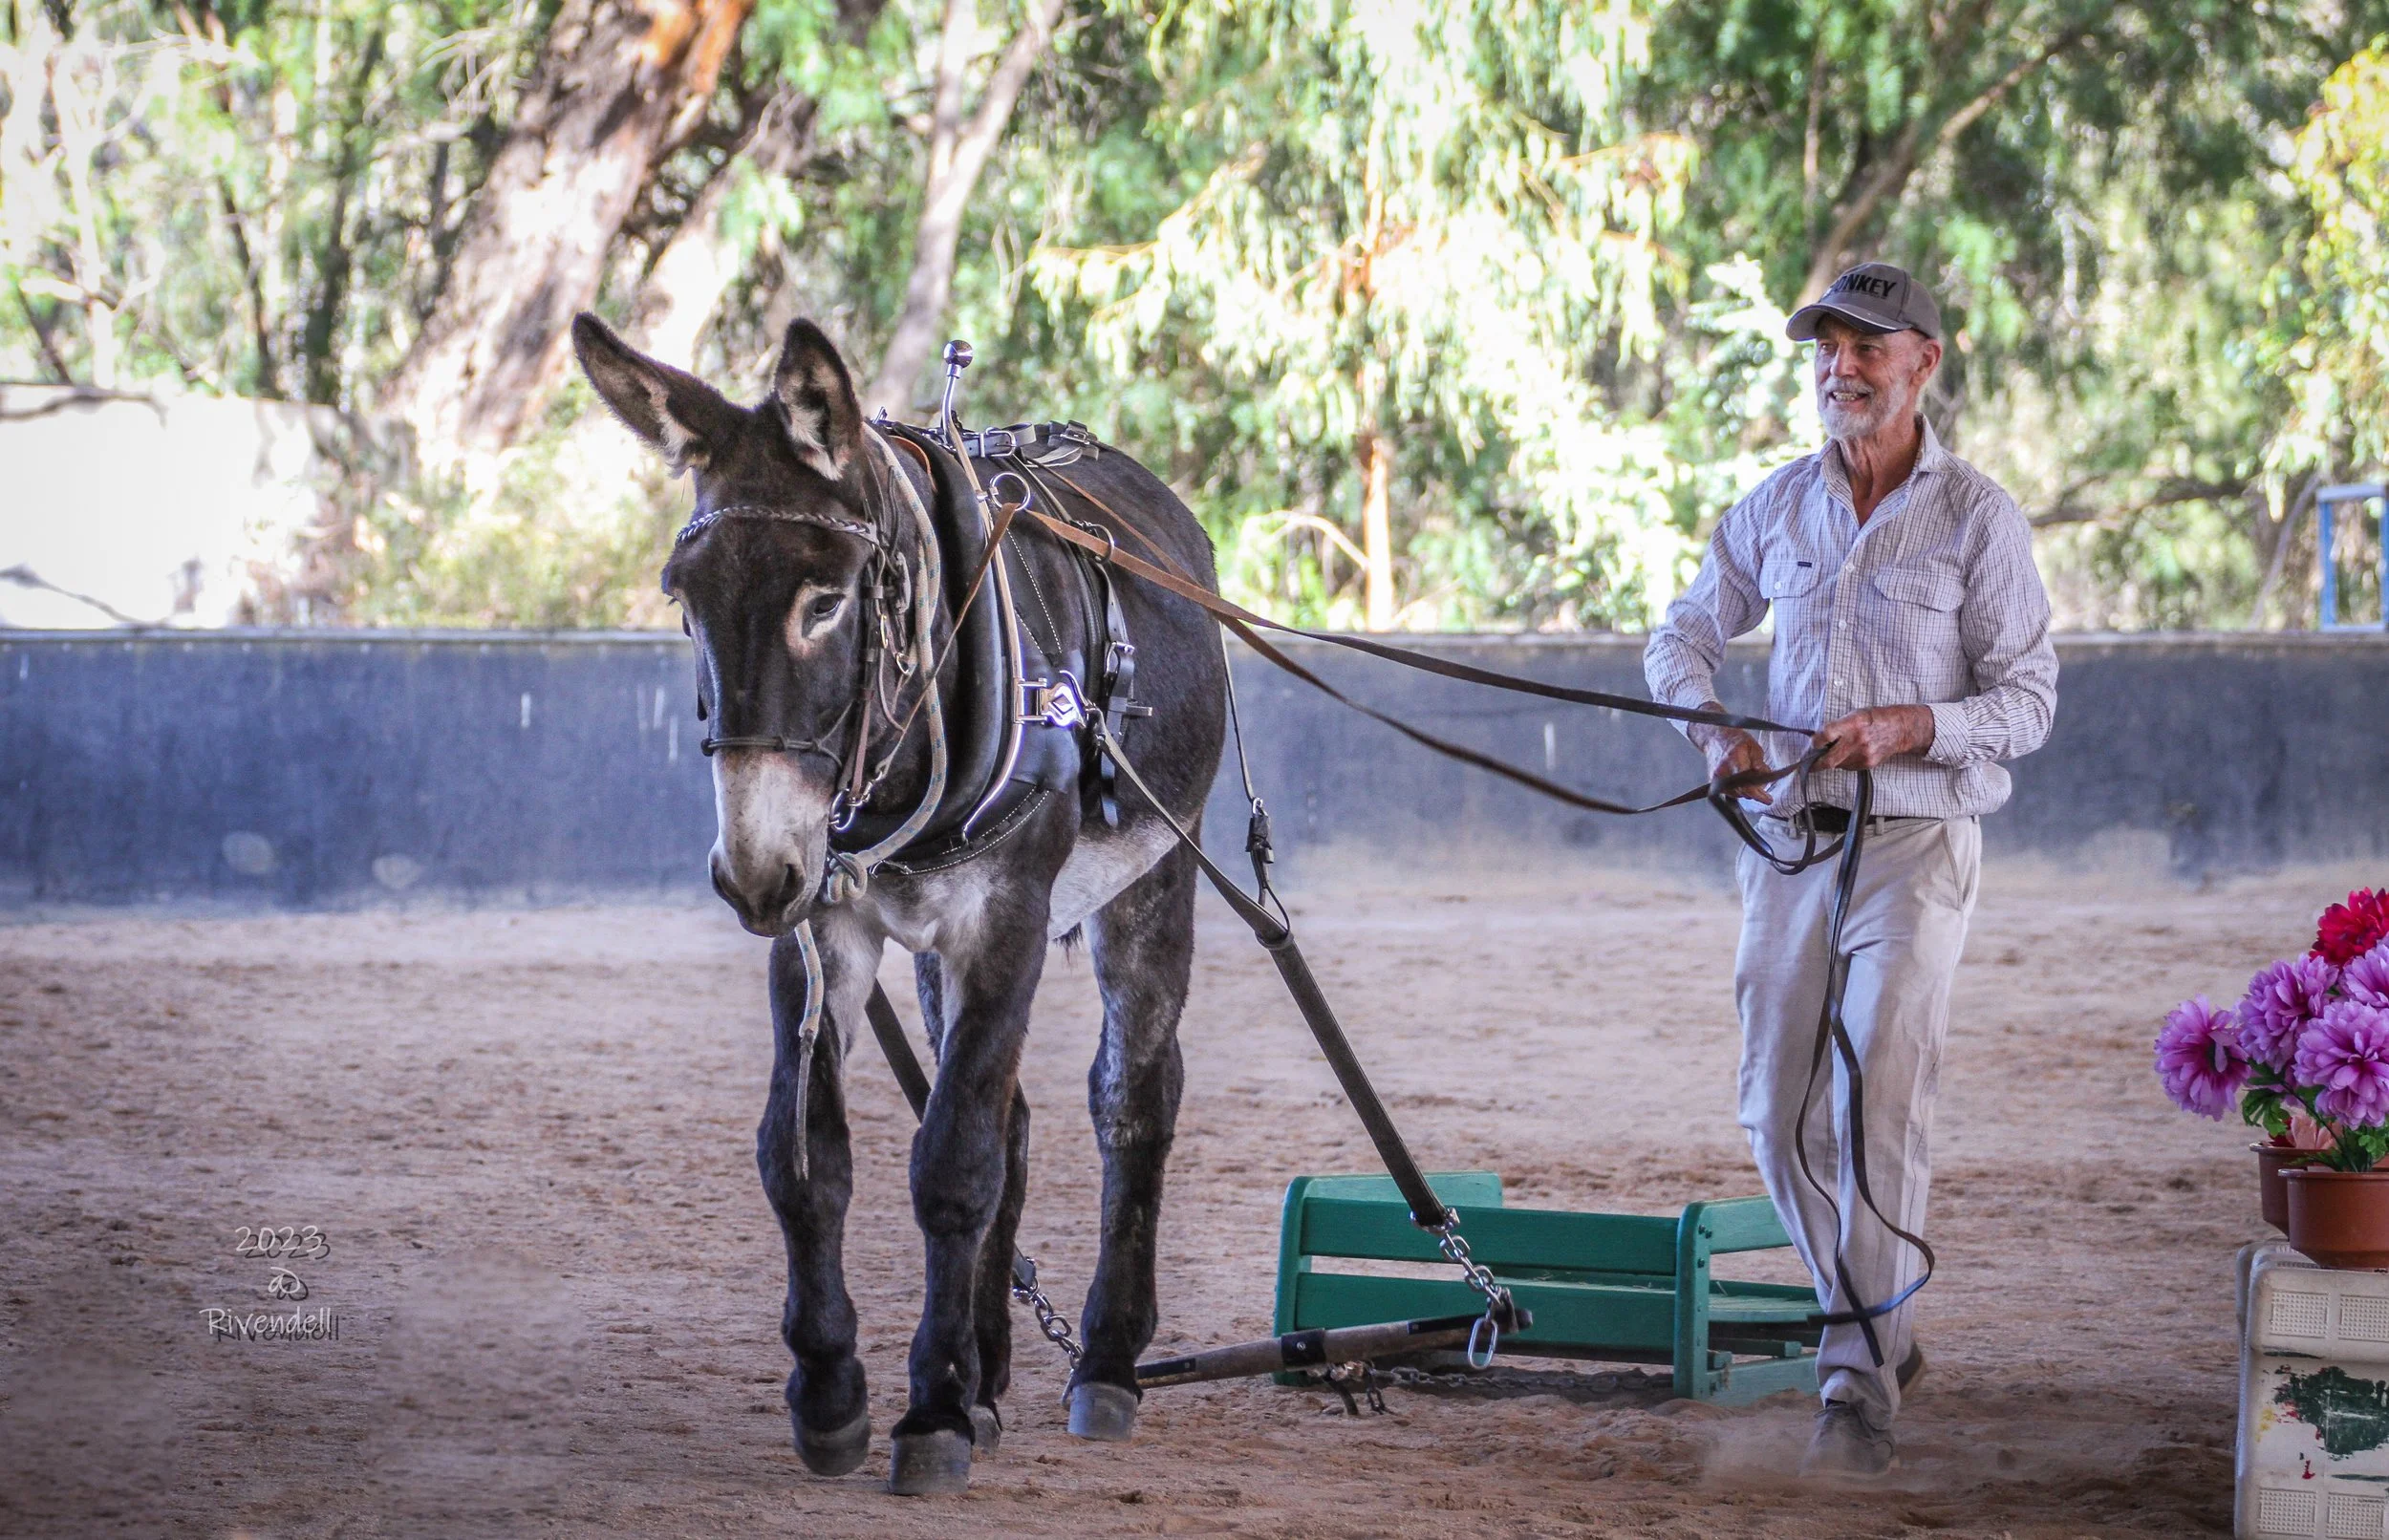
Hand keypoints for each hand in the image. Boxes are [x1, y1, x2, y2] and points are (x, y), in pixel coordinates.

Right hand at [1689, 716, 1772, 805]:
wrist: (1715, 738)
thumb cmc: (1735, 740)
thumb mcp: (1753, 746)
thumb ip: (1758, 761)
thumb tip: (1762, 773)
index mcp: (1734, 760)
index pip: (1746, 785)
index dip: (1758, 794)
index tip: (1768, 800)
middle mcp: (1723, 771)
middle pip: (1743, 791)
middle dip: (1756, 791)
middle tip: (1763, 784)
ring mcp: (1716, 778)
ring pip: (1737, 794)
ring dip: (1747, 790)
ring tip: (1751, 778)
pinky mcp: (1713, 782)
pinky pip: (1730, 792)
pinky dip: (1739, 789)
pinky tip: (1742, 780)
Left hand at [1809, 705, 1935, 770]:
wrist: (1899, 729)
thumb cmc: (1874, 719)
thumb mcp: (1855, 714)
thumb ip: (1837, 726)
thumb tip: (1818, 738)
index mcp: (1853, 723)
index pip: (1827, 734)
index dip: (1815, 741)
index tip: (1812, 744)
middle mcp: (1858, 740)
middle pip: (1829, 759)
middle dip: (1815, 764)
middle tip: (1807, 764)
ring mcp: (1864, 754)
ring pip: (1837, 765)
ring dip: (1830, 762)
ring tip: (1830, 755)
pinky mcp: (1868, 764)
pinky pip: (1848, 767)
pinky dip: (1843, 763)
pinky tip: (1847, 755)